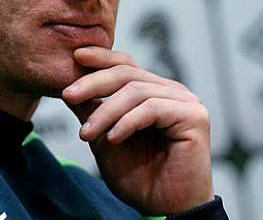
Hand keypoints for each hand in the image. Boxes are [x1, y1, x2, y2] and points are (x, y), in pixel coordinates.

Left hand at [61, 46, 213, 214]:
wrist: (164, 209)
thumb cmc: (139, 177)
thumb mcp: (104, 139)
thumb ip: (91, 111)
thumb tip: (68, 86)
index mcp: (154, 92)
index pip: (126, 65)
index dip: (102, 58)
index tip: (75, 57)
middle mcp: (172, 92)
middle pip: (128, 73)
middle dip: (94, 83)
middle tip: (68, 95)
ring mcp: (186, 102)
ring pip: (136, 91)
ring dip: (106, 112)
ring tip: (87, 133)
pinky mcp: (194, 117)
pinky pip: (152, 108)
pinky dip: (127, 122)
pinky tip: (112, 138)